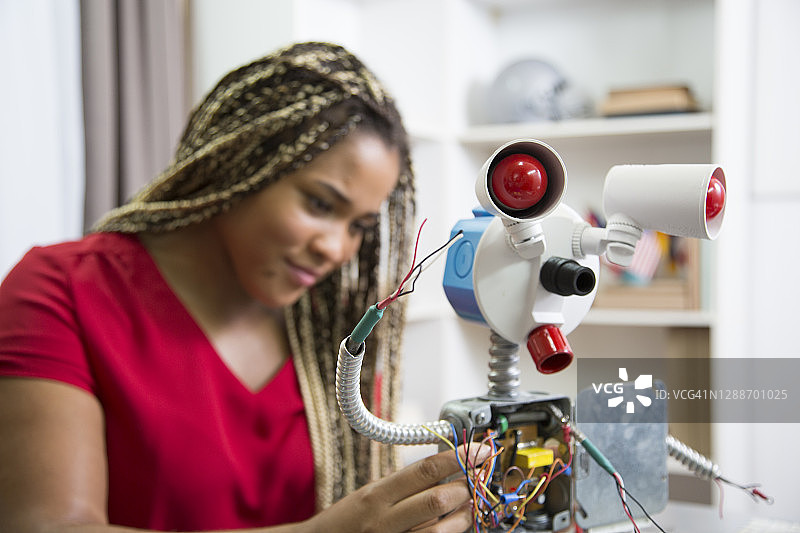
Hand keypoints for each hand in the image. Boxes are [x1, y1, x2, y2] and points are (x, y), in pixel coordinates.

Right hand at [306, 444, 490, 532]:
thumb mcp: (371, 494)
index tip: (480, 450)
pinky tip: (452, 529)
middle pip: (437, 500)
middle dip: (465, 490)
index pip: (425, 469)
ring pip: (440, 531)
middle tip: (475, 483)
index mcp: (377, 494)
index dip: (459, 457)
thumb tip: (446, 469)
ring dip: (463, 518)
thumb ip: (405, 485)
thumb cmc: (346, 522)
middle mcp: (383, 519)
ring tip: (468, 509)